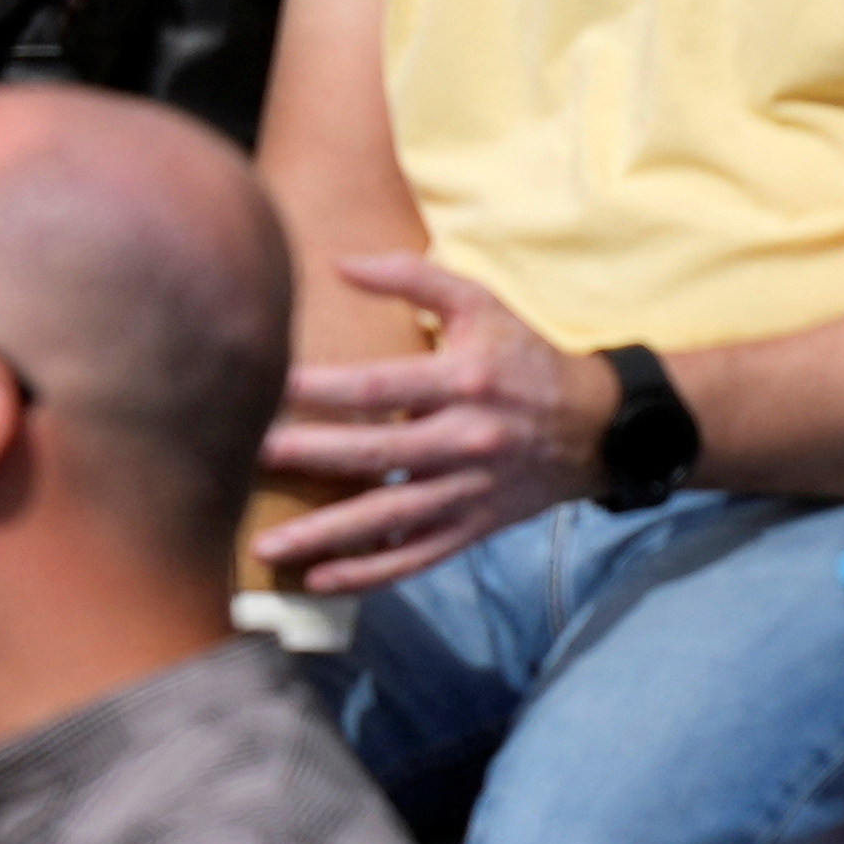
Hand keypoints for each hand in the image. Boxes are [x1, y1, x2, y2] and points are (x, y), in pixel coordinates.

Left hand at [248, 255, 606, 591]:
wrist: (593, 424)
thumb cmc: (523, 354)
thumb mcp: (481, 303)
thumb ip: (413, 279)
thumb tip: (340, 263)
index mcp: (464, 379)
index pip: (382, 385)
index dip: (324, 387)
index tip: (270, 384)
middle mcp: (465, 438)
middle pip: (377, 453)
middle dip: (311, 457)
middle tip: (250, 456)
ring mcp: (468, 491)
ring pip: (389, 519)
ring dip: (325, 535)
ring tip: (266, 546)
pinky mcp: (471, 528)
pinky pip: (415, 557)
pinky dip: (368, 574)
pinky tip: (320, 579)